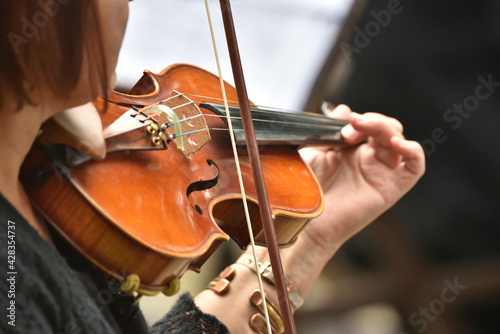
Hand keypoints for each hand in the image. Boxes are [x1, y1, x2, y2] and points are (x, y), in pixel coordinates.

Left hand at [298, 104, 424, 255]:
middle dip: (371, 120)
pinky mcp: (392, 188)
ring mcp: (382, 173)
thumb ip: (328, 130)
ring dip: (384, 127)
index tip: (343, 120)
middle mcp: (369, 160)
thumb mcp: (314, 152)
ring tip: (364, 128)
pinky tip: (396, 143)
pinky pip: (415, 167)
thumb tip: (344, 109)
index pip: (367, 124)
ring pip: (398, 140)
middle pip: (385, 128)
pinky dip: (412, 151)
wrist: (307, 218)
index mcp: (352, 150)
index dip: (359, 119)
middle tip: (352, 125)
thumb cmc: (307, 190)